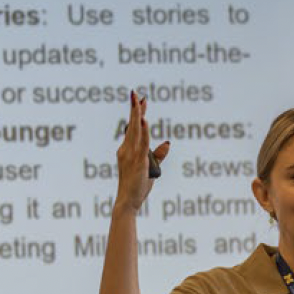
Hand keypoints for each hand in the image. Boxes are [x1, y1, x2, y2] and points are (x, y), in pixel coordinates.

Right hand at [113, 93, 169, 213]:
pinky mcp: (138, 161)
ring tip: (139, 101)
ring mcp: (130, 155)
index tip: (141, 100)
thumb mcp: (150, 166)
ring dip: (137, 115)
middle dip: (134, 108)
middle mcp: (126, 149)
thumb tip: (168, 142)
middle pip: (131, 125)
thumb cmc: (138, 185)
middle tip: (136, 93)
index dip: (137, 113)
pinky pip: (141, 143)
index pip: (132, 127)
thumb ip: (158, 154)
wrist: (128, 200)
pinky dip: (143, 131)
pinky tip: (144, 120)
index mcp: (126, 149)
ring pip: (135, 131)